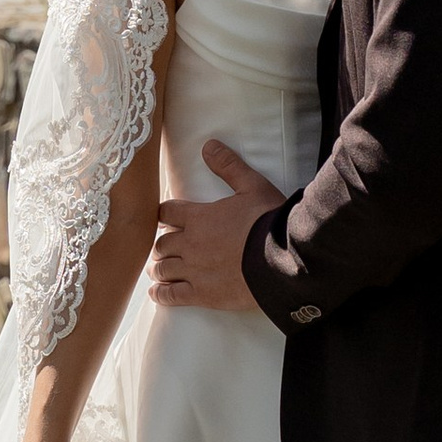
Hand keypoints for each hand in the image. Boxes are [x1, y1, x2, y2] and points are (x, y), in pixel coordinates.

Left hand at [147, 138, 285, 313]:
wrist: (283, 260)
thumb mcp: (252, 186)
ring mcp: (194, 271)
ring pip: (162, 269)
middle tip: (163, 247)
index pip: (165, 212)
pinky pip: (171, 296)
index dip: (162, 215)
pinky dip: (161, 294)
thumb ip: (229, 166)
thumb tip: (208, 145)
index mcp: (198, 217)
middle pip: (161, 244)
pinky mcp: (202, 294)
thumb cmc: (269, 221)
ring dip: (158, 268)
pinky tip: (158, 293)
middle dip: (161, 245)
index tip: (162, 218)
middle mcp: (190, 244)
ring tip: (158, 269)